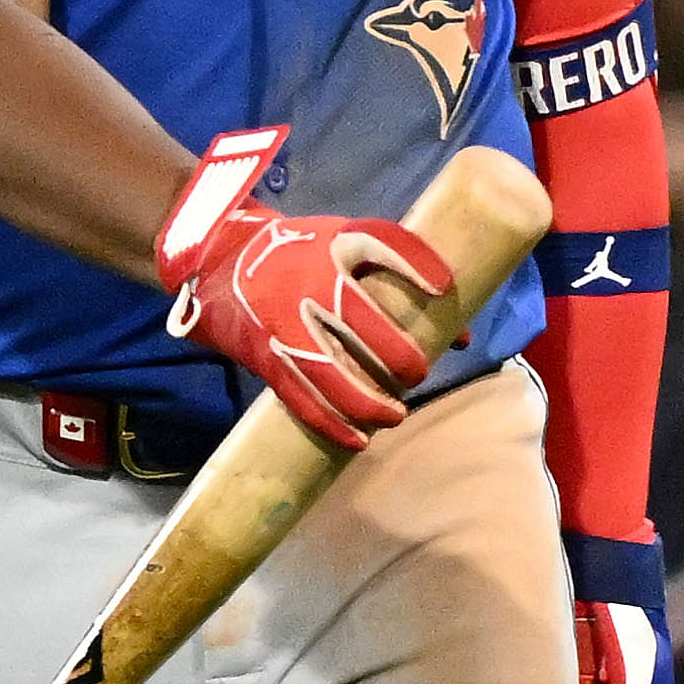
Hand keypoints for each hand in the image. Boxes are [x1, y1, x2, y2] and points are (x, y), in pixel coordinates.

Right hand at [154, 148, 453, 452]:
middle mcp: (307, 284)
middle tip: (417, 375)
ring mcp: (284, 323)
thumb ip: (402, 277)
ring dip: (365, 400)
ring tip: (395, 415)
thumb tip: (461, 337)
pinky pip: (300, 397)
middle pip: (356, 319)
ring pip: (328, 370)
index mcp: (331, 247)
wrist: (222, 267)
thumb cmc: (301, 255)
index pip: (379, 244)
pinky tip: (358, 439)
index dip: (414, 263)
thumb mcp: (344, 243)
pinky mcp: (268, 357)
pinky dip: (330, 422)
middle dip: (395, 355)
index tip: (443, 287)